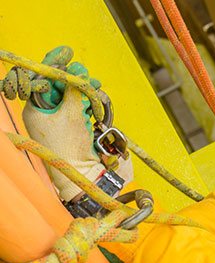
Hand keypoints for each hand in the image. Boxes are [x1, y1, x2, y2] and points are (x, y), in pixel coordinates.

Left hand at [22, 46, 106, 200]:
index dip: (55, 64)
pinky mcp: (72, 127)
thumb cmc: (69, 146)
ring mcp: (59, 121)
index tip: (66, 52)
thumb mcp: (71, 113)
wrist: (80, 173)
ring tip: (96, 88)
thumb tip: (78, 71)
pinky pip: (79, 108)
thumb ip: (75, 90)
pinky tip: (95, 102)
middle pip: (59, 86)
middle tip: (86, 73)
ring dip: (84, 90)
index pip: (43, 79)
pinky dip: (88, 103)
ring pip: (72, 96)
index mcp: (35, 109)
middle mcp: (44, 113)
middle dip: (74, 78)